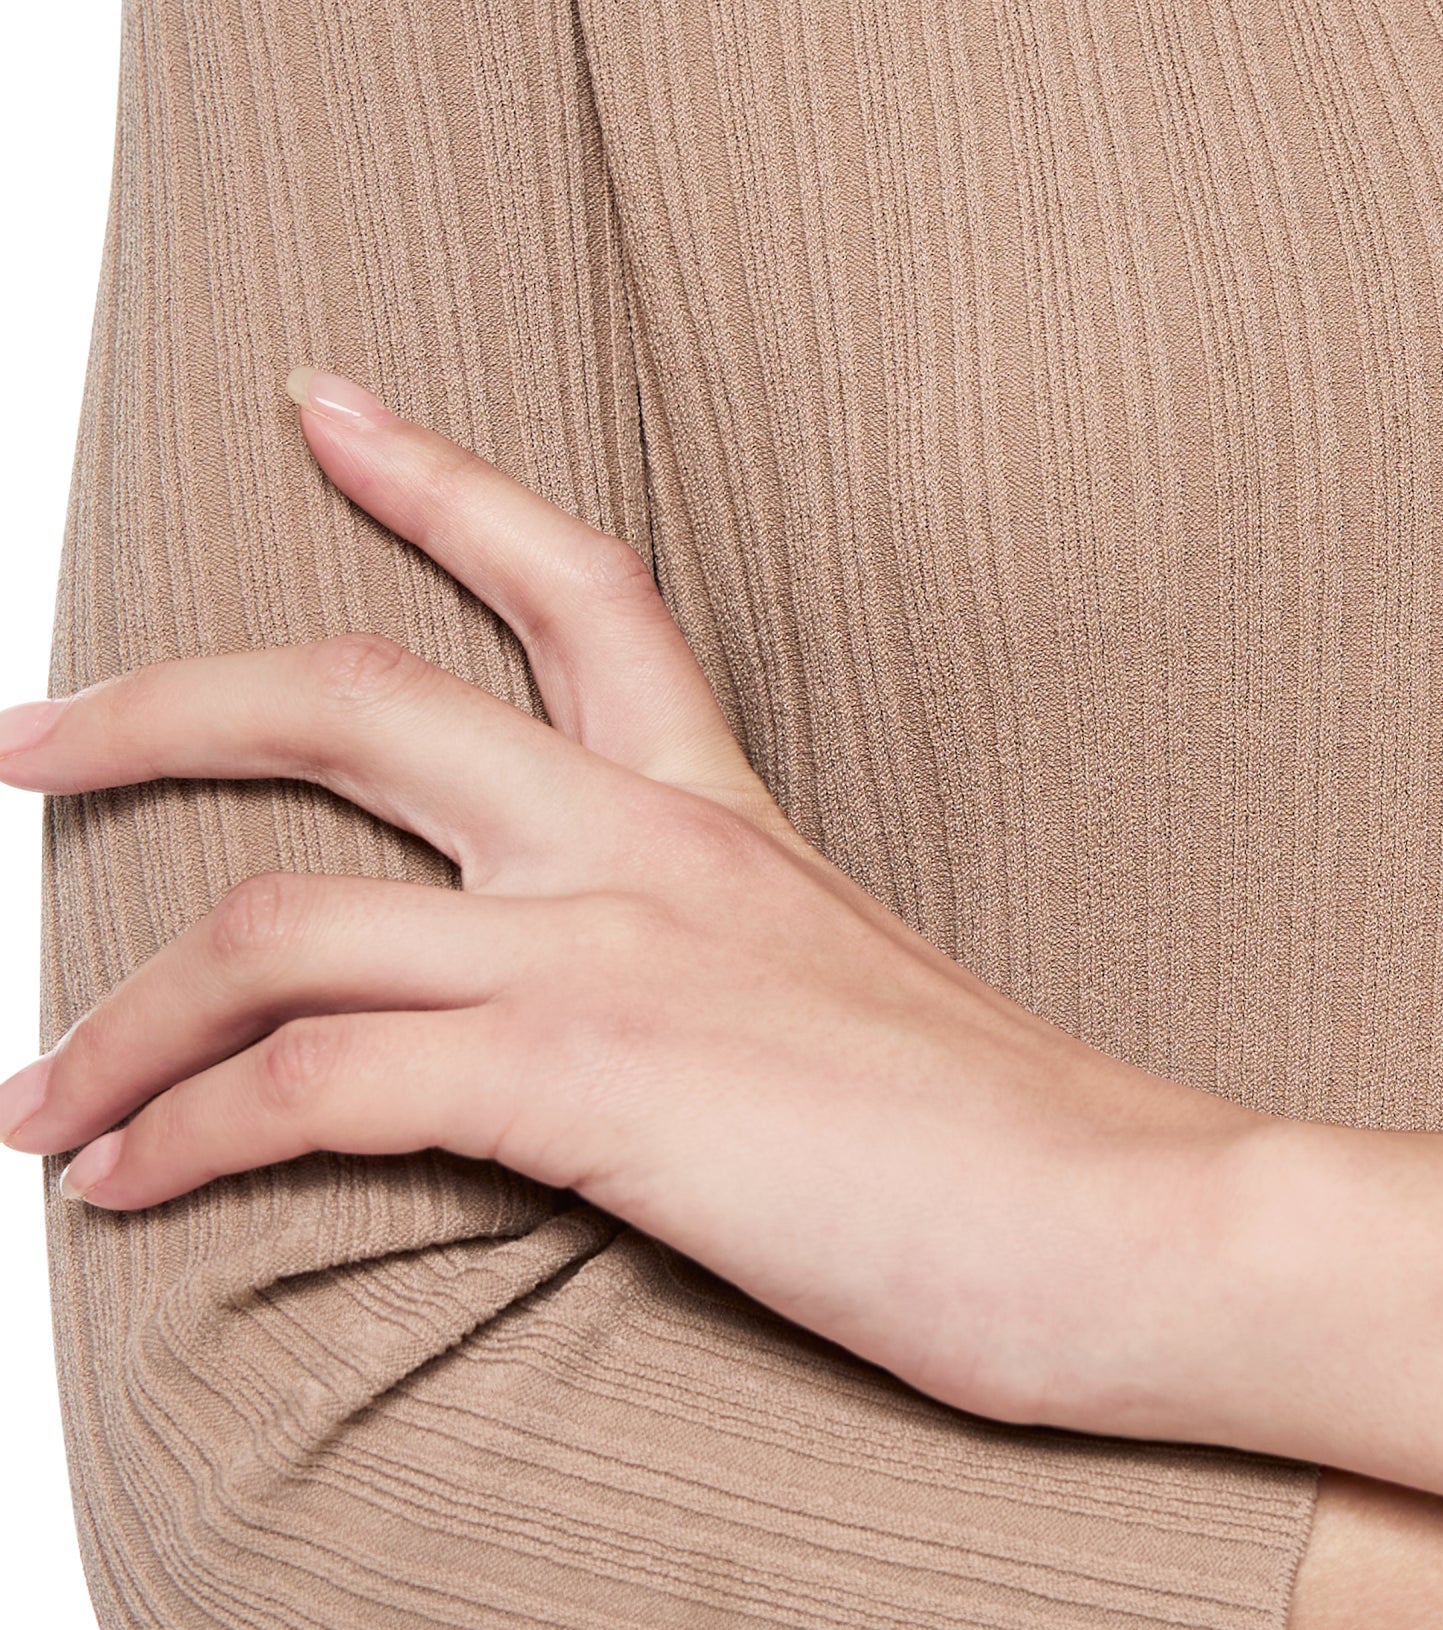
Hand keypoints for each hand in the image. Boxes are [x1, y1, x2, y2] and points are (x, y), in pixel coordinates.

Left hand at [0, 375, 1246, 1432]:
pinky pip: (313, 1083)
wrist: (1144, 1229)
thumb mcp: (858, 1004)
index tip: (317, 400)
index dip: (431, 477)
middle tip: (19, 738)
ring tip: (31, 1098)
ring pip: (275, 917)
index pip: (574, 582)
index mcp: (725, 813)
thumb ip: (730, 976)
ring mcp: (614, 951)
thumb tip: (641, 1039)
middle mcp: (652, 845)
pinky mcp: (589, 1083)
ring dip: (115, 1015)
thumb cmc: (1020, 1159)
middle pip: (348, 699)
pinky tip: (127, 1191)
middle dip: (150, 706)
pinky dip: (186, 1131)